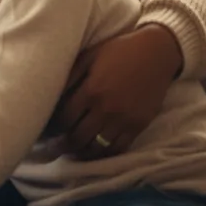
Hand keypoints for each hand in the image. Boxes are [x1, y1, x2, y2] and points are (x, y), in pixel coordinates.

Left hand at [50, 24, 181, 158]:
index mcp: (91, 90)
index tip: (49, 129)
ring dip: (83, 152)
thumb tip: (53, 94)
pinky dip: (105, 154)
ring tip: (74, 151)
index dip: (54, 127)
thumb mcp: (89, 56)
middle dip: (65, 143)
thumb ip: (70, 76)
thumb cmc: (118, 51)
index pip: (65, 118)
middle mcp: (106, 109)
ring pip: (98, 147)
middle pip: (79, 137)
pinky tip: (96, 151)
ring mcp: (124, 120)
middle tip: (57, 145)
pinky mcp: (139, 126)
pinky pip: (119, 148)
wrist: (156, 54)